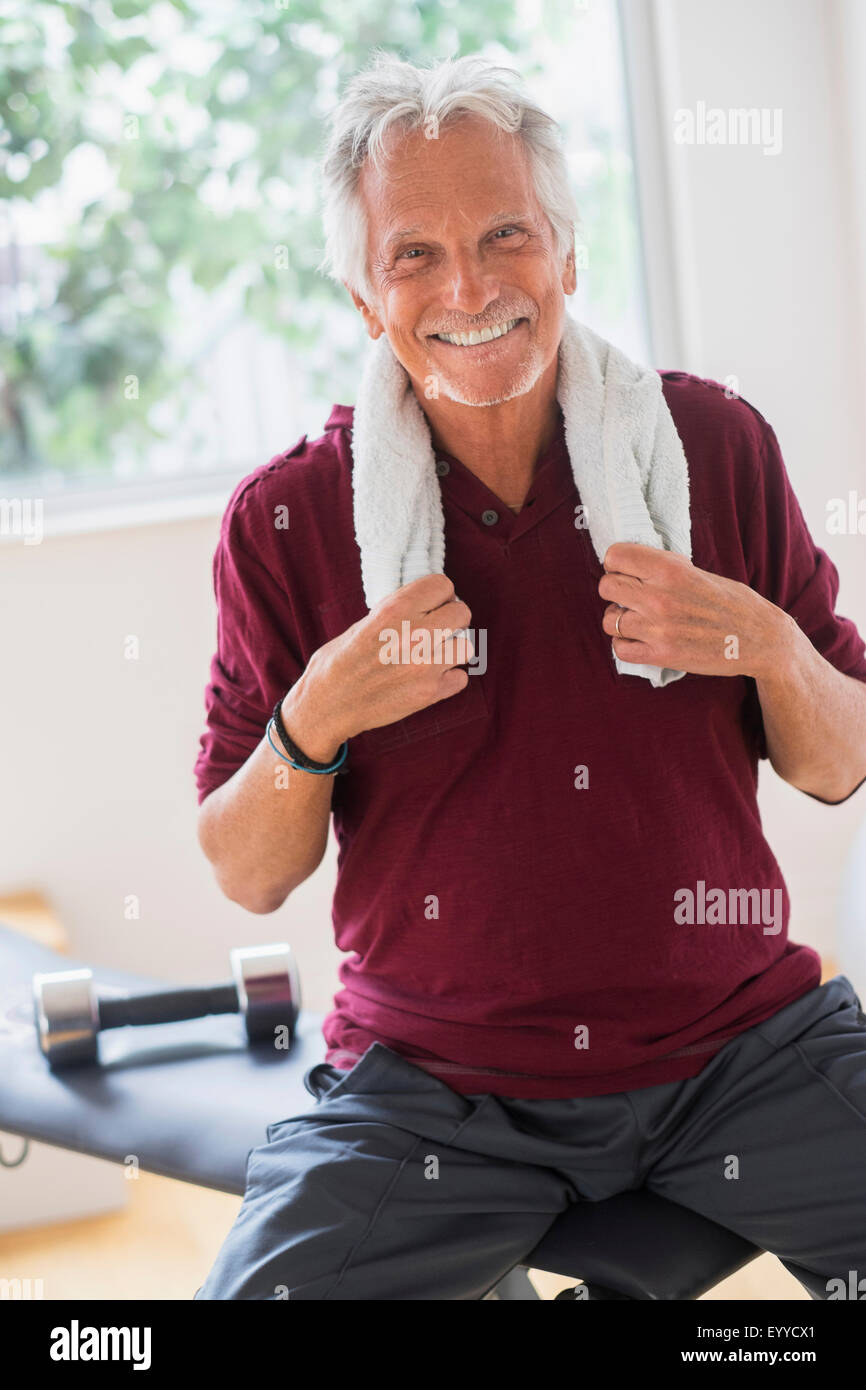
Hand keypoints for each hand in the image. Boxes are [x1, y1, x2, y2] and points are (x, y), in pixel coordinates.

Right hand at [284, 574, 473, 752]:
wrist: (327, 705)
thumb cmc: (338, 663)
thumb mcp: (362, 624)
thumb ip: (395, 613)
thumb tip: (423, 605)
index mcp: (395, 610)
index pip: (443, 585)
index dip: (439, 595)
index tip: (432, 604)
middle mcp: (415, 634)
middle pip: (463, 613)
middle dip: (452, 619)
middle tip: (437, 629)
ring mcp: (425, 665)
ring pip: (467, 646)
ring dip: (452, 650)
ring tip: (434, 655)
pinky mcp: (430, 693)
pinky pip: (460, 679)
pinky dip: (448, 679)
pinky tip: (430, 679)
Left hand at [598, 542, 793, 678]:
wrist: (761, 639)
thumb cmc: (732, 603)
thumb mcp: (699, 573)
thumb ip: (665, 569)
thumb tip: (633, 564)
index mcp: (671, 569)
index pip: (615, 556)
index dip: (617, 564)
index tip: (626, 571)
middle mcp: (661, 597)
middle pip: (606, 587)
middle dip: (615, 591)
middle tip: (631, 597)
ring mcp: (659, 628)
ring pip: (608, 620)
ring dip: (619, 620)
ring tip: (638, 620)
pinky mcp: (662, 655)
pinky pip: (619, 649)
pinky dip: (625, 645)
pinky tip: (641, 640)